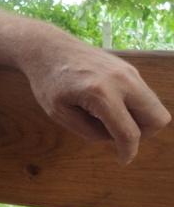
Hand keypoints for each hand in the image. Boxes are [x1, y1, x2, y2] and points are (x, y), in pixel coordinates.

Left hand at [22, 39, 170, 163]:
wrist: (47, 47)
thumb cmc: (48, 81)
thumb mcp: (59, 113)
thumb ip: (89, 131)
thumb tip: (115, 138)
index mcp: (101, 94)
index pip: (129, 132)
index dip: (127, 151)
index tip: (122, 159)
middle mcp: (122, 80)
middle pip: (157, 118)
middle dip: (143, 134)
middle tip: (116, 133)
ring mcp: (129, 71)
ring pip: (155, 106)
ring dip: (139, 119)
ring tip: (108, 117)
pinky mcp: (129, 68)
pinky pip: (144, 94)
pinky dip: (133, 105)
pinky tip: (108, 103)